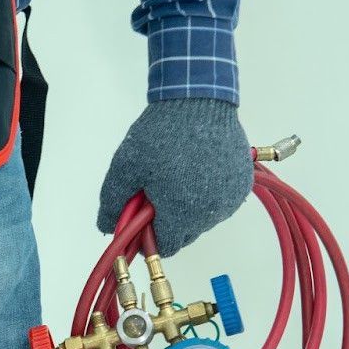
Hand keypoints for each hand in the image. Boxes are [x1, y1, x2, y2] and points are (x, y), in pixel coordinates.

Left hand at [96, 99, 253, 257]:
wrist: (200, 101)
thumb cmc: (161, 133)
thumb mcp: (125, 166)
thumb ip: (112, 202)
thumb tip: (105, 228)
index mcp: (181, 213)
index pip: (165, 246)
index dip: (149, 236)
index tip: (142, 219)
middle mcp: (211, 212)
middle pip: (185, 233)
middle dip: (169, 220)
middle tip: (157, 191)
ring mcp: (229, 198)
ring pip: (203, 218)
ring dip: (189, 207)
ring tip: (179, 176)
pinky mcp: (243, 184)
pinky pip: (221, 201)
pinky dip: (209, 194)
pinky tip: (198, 171)